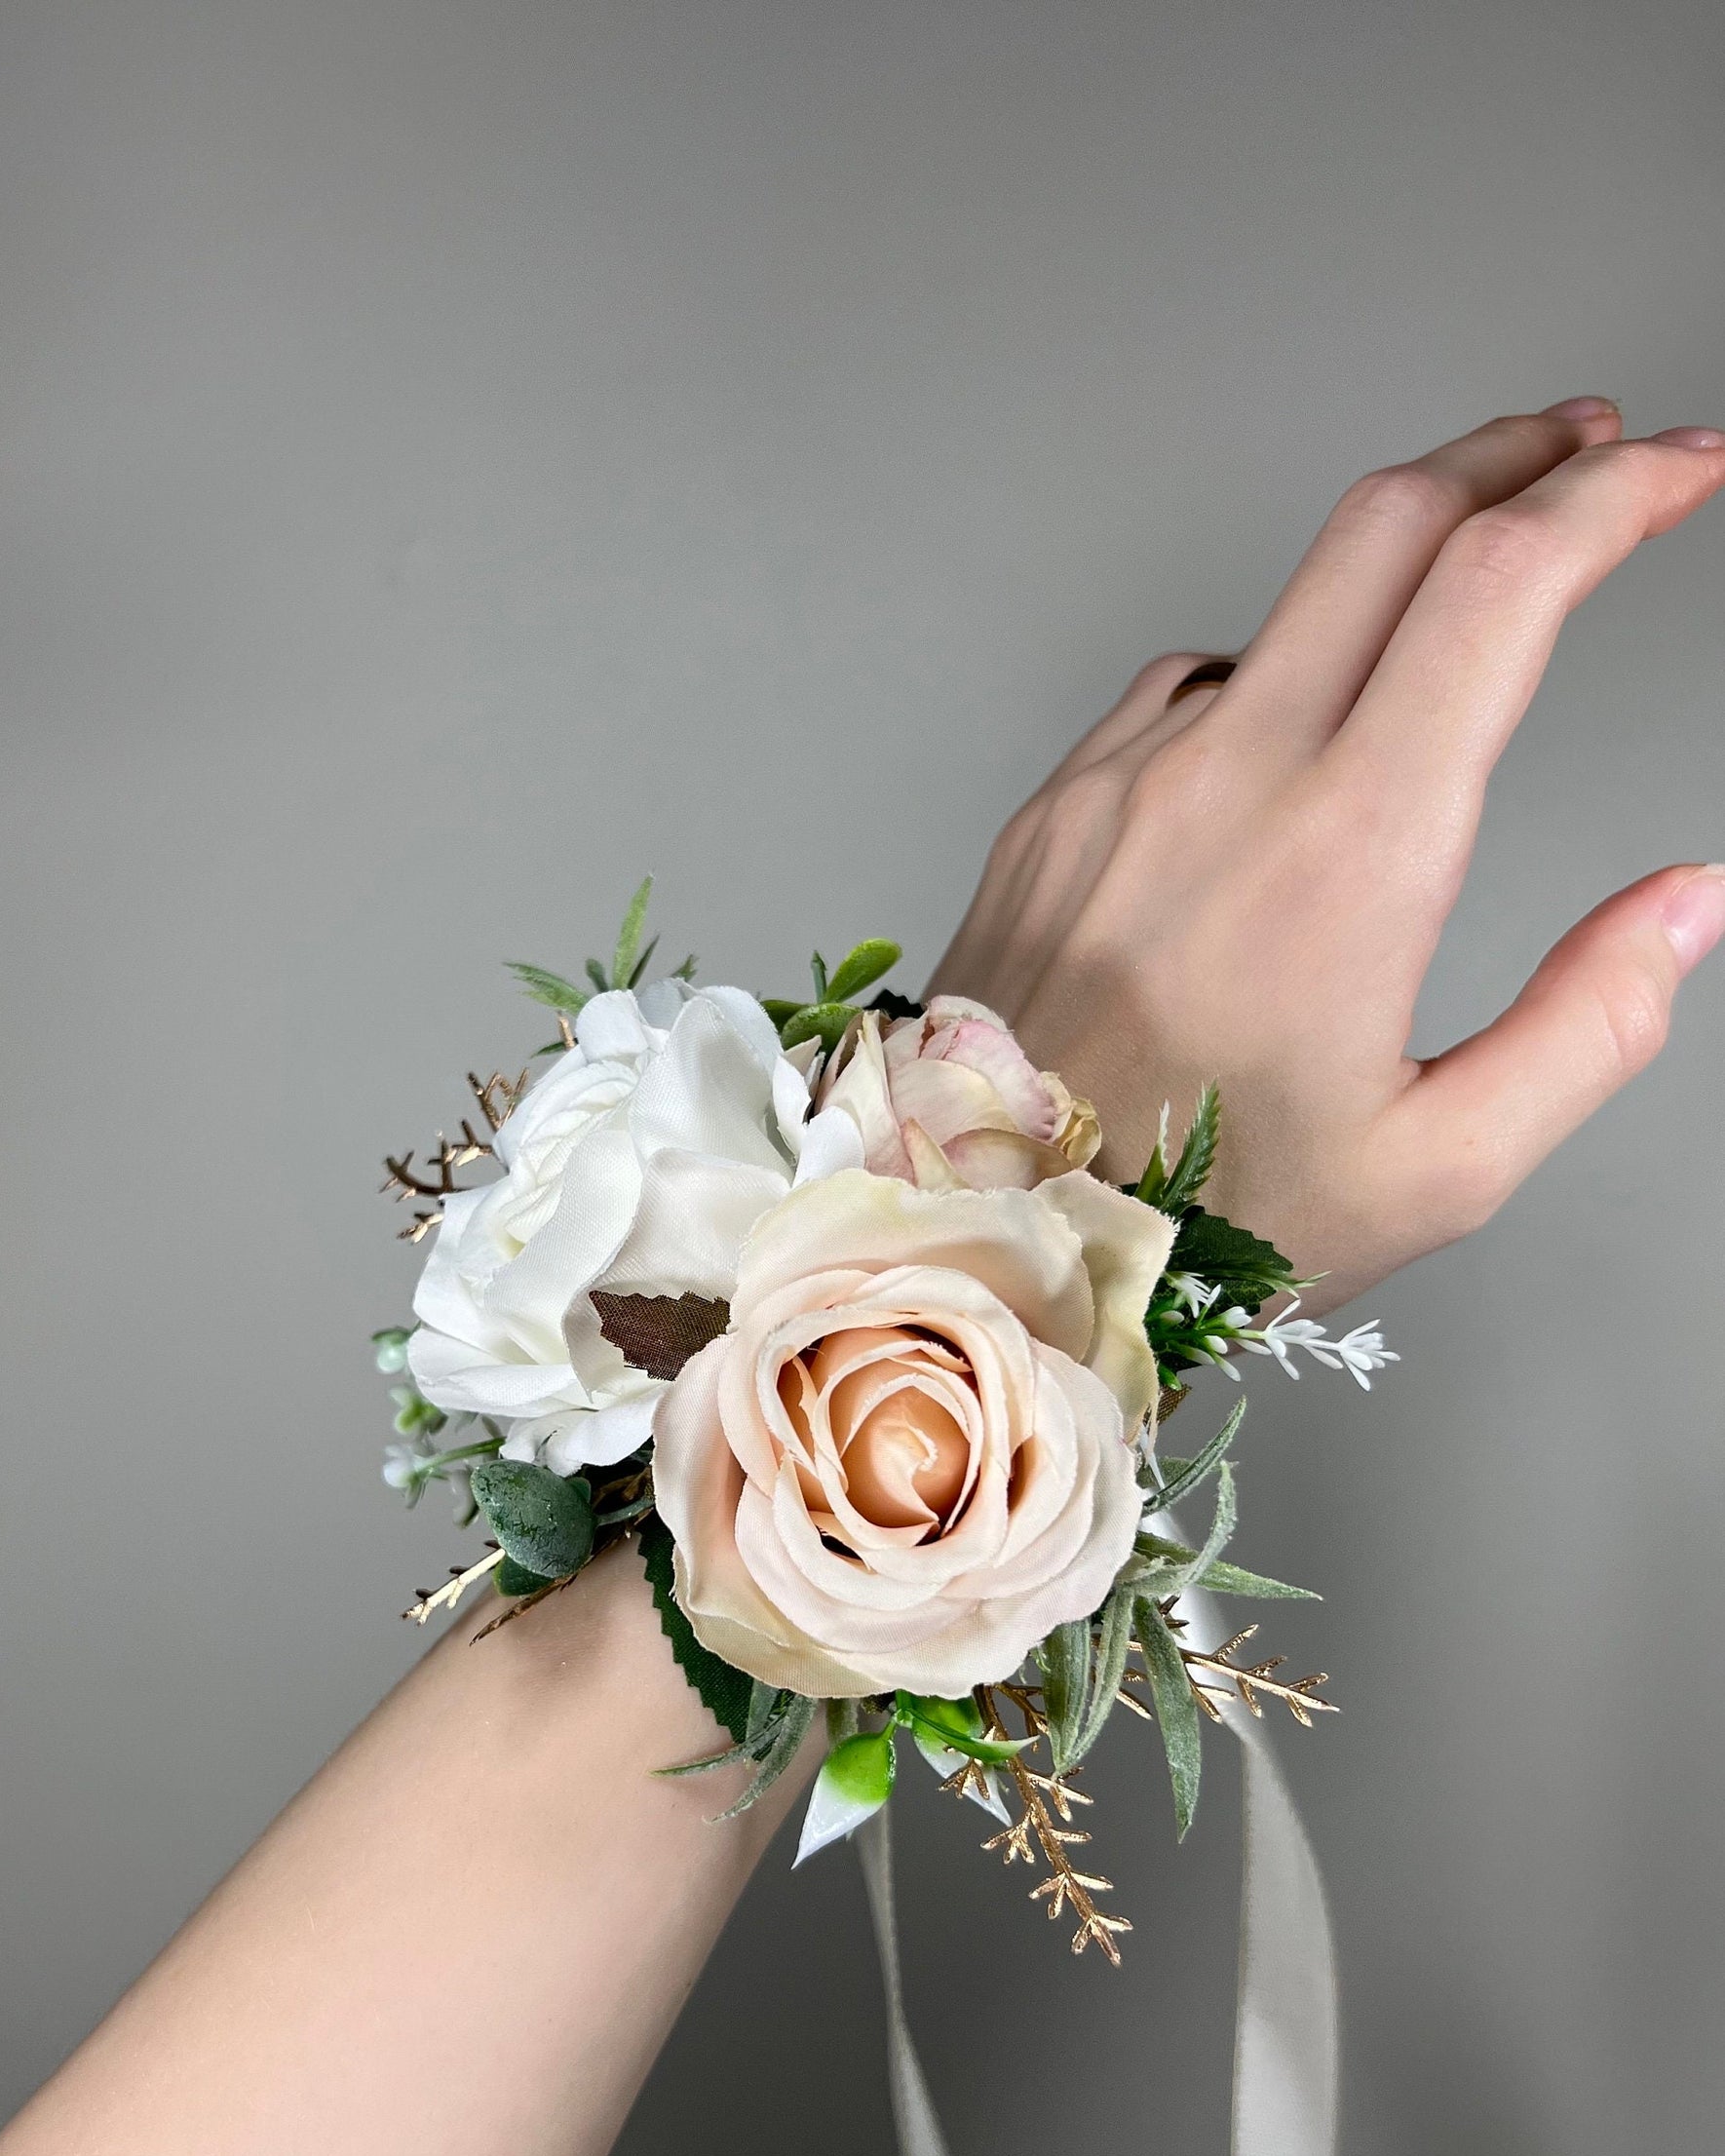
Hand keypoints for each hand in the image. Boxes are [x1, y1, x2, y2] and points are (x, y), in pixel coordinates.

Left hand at [930, 400, 1724, 1308]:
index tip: (1680, 468)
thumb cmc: (1191, 1228)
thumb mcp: (1436, 1168)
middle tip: (1591, 450)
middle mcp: (1230, 782)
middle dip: (1516, 455)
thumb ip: (1590, 1025)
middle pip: (1389, 520)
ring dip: (1391, 565)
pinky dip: (1268, 677)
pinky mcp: (1057, 808)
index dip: (1616, 496)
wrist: (969, 1237)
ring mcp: (1127, 782)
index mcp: (1352, 854)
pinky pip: (1182, 692)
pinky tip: (1292, 740)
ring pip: (1282, 600)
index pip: (1502, 585)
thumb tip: (1688, 904)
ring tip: (1457, 602)